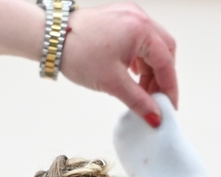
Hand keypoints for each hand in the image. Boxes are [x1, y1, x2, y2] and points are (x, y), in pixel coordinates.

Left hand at [60, 3, 177, 126]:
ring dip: (152, 69)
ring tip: (142, 91)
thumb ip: (139, 101)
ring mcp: (129, 15)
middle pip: (165, 51)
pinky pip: (140, 39)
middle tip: (157, 100)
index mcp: (141, 29)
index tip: (170, 107)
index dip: (170, 88)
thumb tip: (156, 117)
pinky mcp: (120, 18)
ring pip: (153, 46)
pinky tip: (134, 75)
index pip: (166, 63)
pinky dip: (141, 59)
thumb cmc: (77, 53)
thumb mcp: (113, 82)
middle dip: (163, 77)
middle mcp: (139, 17)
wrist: (51, 38)